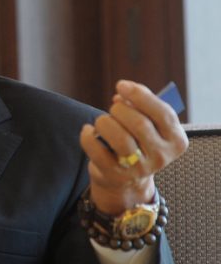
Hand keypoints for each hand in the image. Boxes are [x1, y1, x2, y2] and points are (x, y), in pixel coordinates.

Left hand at [80, 80, 187, 213]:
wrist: (127, 178)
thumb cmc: (137, 141)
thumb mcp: (148, 123)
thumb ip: (139, 105)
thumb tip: (122, 96)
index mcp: (176, 140)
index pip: (163, 114)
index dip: (140, 95)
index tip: (121, 85)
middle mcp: (161, 156)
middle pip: (140, 125)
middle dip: (120, 110)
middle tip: (113, 108)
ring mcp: (139, 169)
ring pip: (121, 140)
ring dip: (106, 122)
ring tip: (102, 121)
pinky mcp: (115, 175)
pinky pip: (98, 152)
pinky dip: (88, 136)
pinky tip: (88, 131)